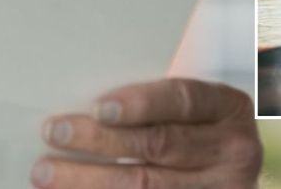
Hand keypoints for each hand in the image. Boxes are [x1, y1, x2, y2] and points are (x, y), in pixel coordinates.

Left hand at [31, 78, 261, 187]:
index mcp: (229, 109)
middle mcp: (233, 151)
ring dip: (89, 180)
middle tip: (54, 133)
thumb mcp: (193, 110)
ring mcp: (223, 188)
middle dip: (100, 141)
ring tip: (47, 173)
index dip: (141, 103)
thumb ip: (154, 106)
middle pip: (158, 145)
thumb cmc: (198, 130)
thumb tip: (82, 105)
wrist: (228, 173)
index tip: (99, 108)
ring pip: (147, 186)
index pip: (183, 100)